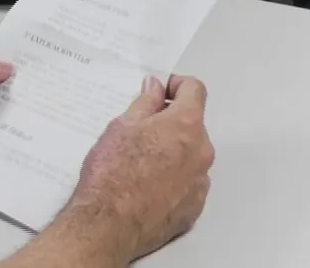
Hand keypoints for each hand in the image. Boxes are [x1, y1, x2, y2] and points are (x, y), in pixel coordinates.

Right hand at [65, 75, 214, 262]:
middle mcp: (201, 152)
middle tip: (142, 131)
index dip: (176, 85)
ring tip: (142, 164)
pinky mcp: (194, 208)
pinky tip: (149, 186)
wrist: (108, 224)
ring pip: (192, 156)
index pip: (195, 90)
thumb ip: (146, 102)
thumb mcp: (122, 125)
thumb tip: (156, 88)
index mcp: (187, 125)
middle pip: (193, 125)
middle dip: (172, 123)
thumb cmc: (112, 173)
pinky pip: (189, 185)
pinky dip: (174, 180)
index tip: (162, 90)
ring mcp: (200, 183)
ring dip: (174, 153)